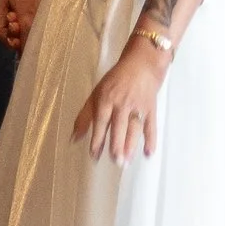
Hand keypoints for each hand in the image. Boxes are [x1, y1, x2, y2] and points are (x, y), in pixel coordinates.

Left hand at [74, 35, 169, 163]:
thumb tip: (73, 139)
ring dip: (131, 144)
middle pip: (119, 126)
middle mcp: (121, 103)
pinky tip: (149, 153)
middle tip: (116, 162)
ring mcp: (137, 106)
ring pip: (134, 127)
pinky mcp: (151, 108)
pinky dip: (151, 139)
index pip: (101, 122)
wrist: (141, 63)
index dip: (97, 139)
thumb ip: (84, 116)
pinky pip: (151, 125)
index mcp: (106, 99)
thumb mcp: (96, 94)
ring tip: (127, 161)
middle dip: (117, 144)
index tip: (94, 156)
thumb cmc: (115, 81)